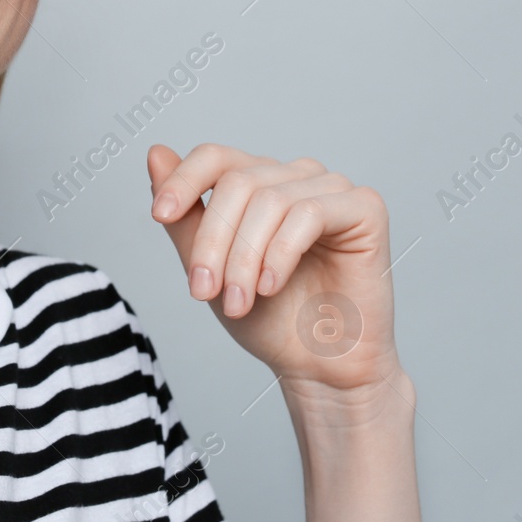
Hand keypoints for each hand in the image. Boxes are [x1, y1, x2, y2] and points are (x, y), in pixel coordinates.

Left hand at [146, 142, 402, 391]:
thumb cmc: (272, 320)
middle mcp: (297, 177)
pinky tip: (271, 286)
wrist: (319, 368)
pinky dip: (280, 254)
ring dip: (244, 258)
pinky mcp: (365, 208)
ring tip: (238, 302)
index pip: (217, 157)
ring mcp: (333, 189)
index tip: (159, 215)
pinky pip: (309, 214)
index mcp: (261, 183)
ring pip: (269, 200)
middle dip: (213, 242)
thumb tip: (156, 153)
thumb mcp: (211, 268)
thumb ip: (185, 216)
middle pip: (238, 182)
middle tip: (204, 292)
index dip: (184, 180)